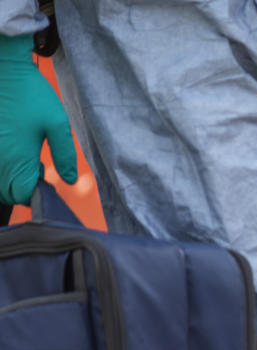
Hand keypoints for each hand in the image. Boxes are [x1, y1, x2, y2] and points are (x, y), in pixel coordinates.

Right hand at [0, 34, 76, 204]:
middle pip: (5, 191)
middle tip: (36, 168)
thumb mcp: (57, 124)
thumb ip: (64, 155)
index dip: (34, 193)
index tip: (45, 179)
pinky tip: (13, 150)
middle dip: (20, 188)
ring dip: (10, 178)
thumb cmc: (31, 94)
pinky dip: (2, 165)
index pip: (20, 195)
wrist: (4, 66)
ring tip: (25, 159)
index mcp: (15, 159)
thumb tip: (69, 180)